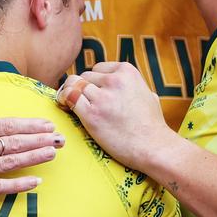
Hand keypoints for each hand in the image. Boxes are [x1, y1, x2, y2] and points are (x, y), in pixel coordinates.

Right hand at [0, 78, 64, 200]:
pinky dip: (19, 186)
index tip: (45, 124)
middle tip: (60, 139)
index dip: (29, 125)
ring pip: (12, 163)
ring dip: (36, 158)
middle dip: (40, 140)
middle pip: (15, 144)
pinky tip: (35, 182)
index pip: (6, 126)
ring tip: (53, 153)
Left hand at [57, 62, 173, 171]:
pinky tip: (65, 106)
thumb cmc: (151, 125)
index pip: (97, 69)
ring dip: (69, 94)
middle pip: (84, 77)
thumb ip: (133, 85)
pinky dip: (63, 100)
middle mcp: (114, 80)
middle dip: (82, 89)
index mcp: (127, 71)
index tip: (93, 94)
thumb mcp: (147, 94)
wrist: (153, 147)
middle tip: (83, 103)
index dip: (93, 82)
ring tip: (69, 104)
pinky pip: (68, 98)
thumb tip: (124, 83)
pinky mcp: (92, 114)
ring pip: (73, 85)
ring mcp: (103, 97)